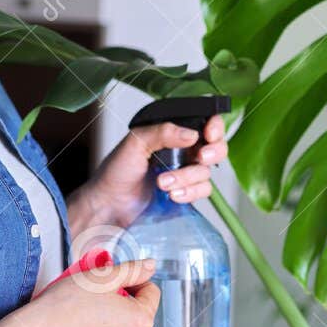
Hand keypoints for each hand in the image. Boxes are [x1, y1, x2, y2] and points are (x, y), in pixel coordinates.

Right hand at [3, 258, 160, 326]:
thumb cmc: (66, 303)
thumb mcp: (101, 276)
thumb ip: (132, 270)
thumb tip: (151, 266)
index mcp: (140, 321)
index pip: (151, 293)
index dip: (134, 282)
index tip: (114, 281)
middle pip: (135, 317)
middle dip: (121, 306)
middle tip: (94, 298)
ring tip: (84, 318)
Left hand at [67, 114, 227, 234]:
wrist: (110, 204)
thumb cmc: (117, 170)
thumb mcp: (135, 142)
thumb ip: (162, 132)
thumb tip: (191, 134)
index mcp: (172, 133)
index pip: (205, 122)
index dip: (215, 127)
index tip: (209, 134)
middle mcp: (183, 151)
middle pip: (216, 147)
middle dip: (213, 152)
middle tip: (200, 157)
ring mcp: (186, 172)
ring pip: (206, 172)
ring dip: (187, 177)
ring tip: (163, 183)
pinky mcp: (186, 193)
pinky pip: (203, 191)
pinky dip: (189, 192)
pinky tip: (173, 195)